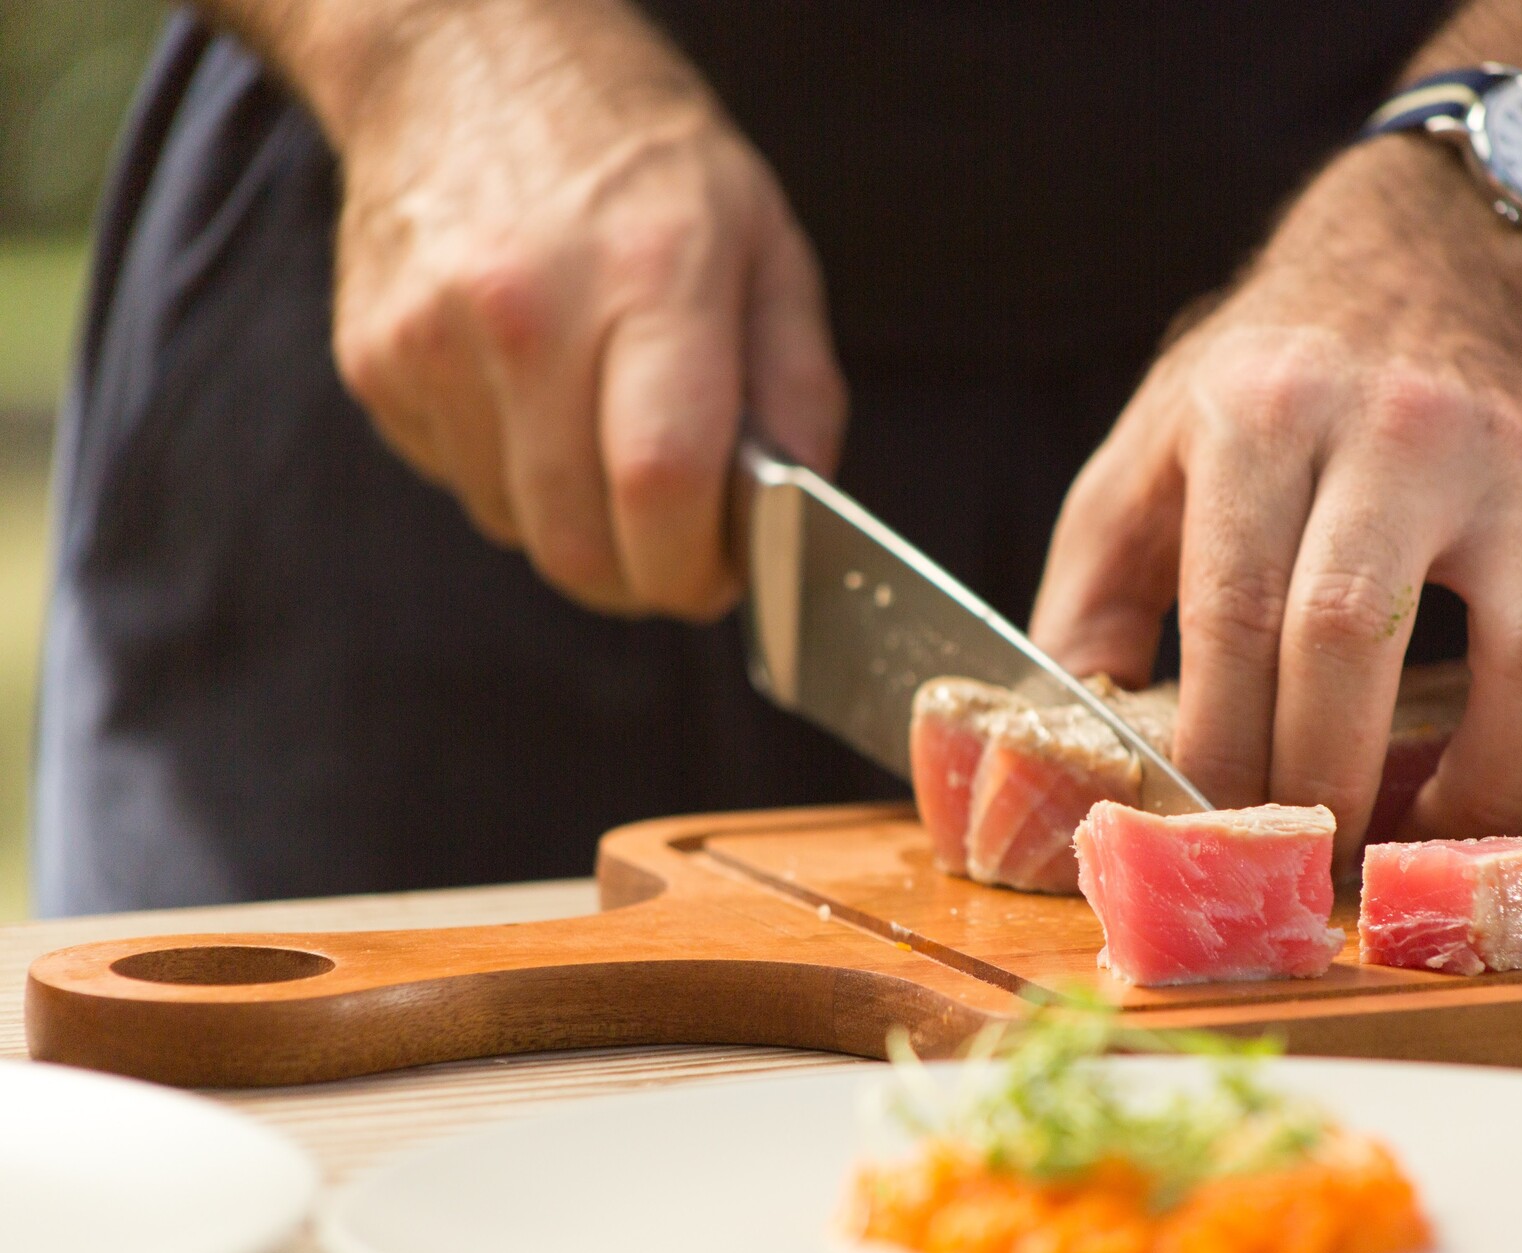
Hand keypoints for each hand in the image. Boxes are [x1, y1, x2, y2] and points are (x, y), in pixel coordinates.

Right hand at [326, 0, 843, 616]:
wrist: (462, 53)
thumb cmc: (638, 155)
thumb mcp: (765, 239)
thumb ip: (797, 387)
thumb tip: (796, 514)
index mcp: (650, 272)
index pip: (661, 483)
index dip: (695, 569)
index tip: (720, 580)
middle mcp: (528, 307)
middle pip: (577, 542)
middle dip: (638, 578)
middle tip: (673, 550)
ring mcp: (433, 338)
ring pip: (516, 527)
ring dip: (574, 522)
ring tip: (598, 427)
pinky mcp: (373, 361)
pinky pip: (458, 481)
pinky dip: (510, 473)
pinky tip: (529, 391)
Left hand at [1030, 136, 1521, 873]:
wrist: (1420, 263)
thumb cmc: (1264, 385)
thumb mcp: (1146, 454)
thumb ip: (1092, 596)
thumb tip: (1074, 754)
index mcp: (1267, 416)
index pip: (1236, 615)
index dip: (1221, 750)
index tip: (1213, 832)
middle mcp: (1404, 431)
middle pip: (1357, 635)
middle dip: (1324, 780)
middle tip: (1308, 856)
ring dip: (1485, 786)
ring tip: (1429, 845)